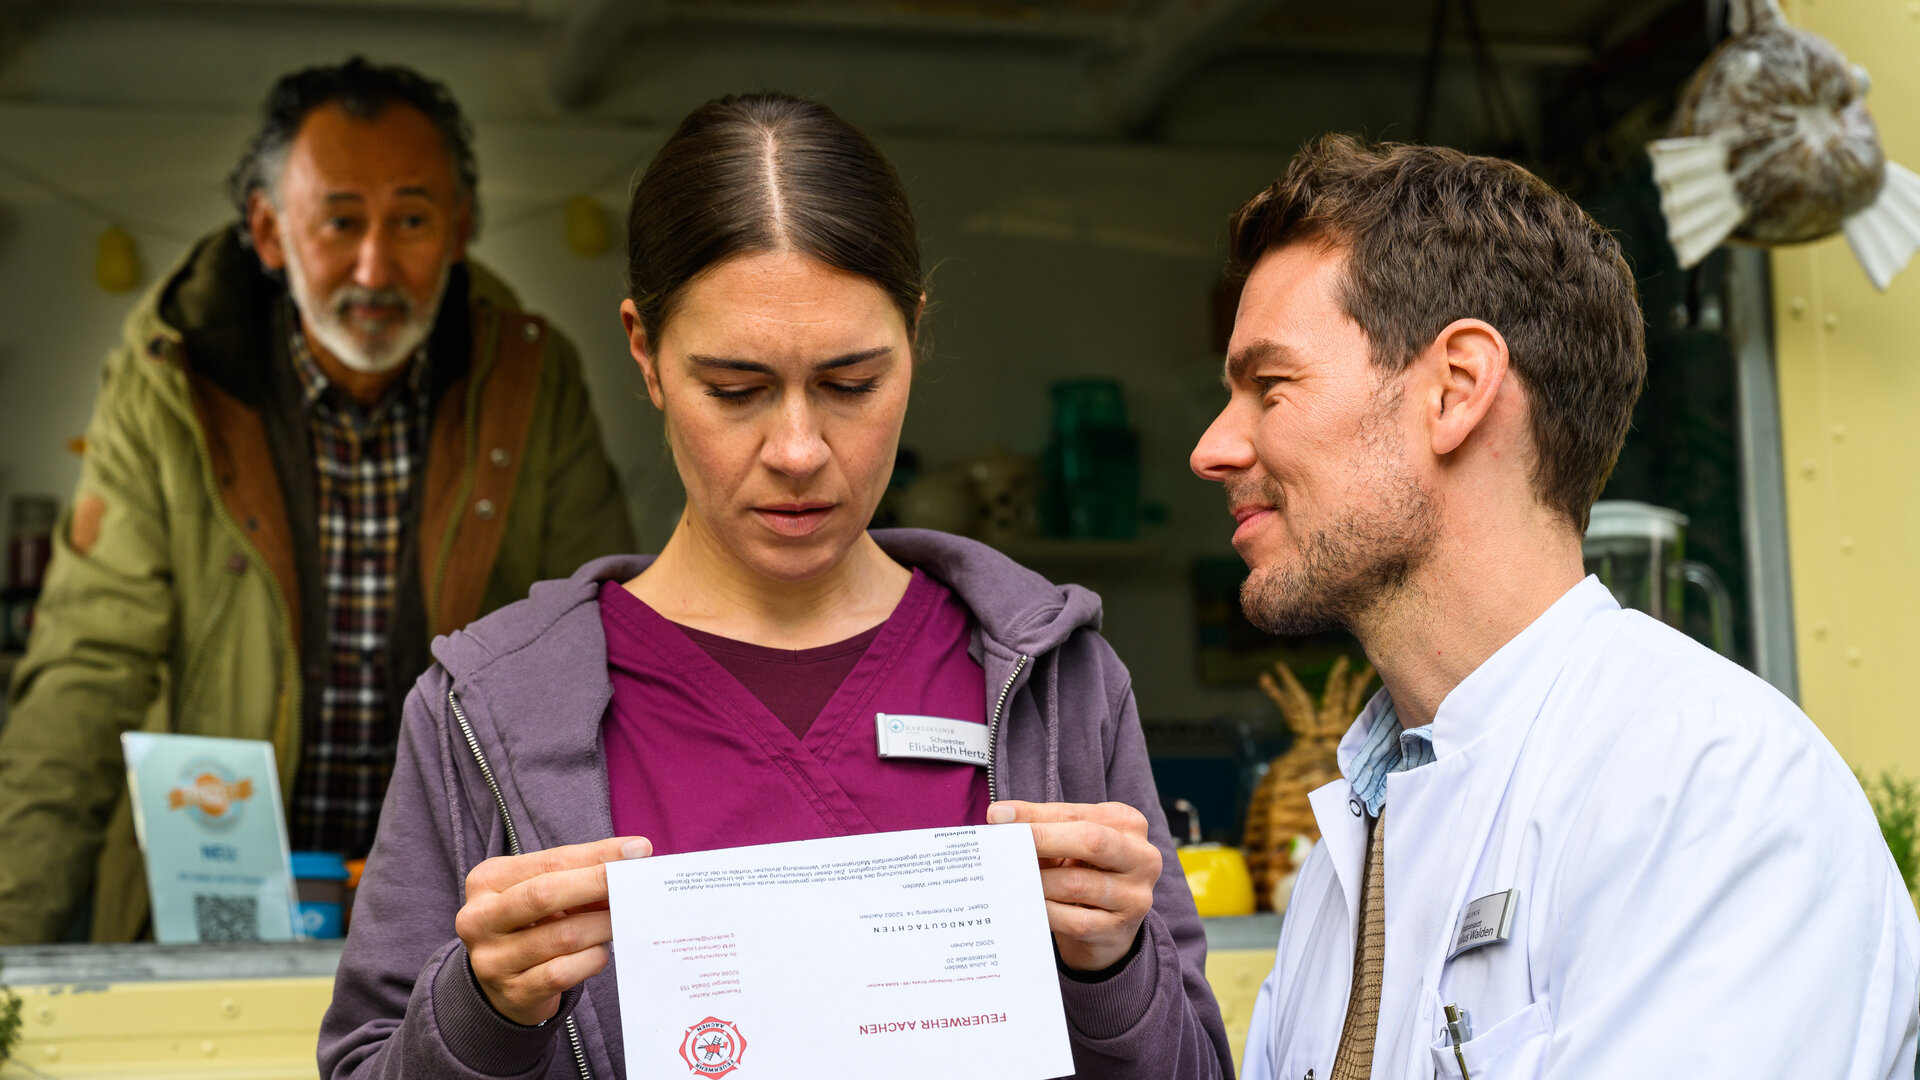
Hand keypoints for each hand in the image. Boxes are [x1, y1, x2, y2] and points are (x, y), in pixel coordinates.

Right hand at [455, 835, 650, 1025]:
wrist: (502, 985)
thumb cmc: (532, 924)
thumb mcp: (542, 892)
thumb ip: (578, 876)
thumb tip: (631, 862)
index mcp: (487, 881)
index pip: (549, 861)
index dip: (596, 855)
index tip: (638, 850)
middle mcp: (479, 919)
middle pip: (545, 894)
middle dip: (597, 884)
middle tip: (636, 883)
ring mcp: (492, 960)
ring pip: (562, 936)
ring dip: (602, 926)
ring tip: (623, 920)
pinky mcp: (513, 993)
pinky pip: (563, 972)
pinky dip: (592, 958)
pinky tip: (601, 951)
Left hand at [987, 801, 1160, 972]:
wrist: (1109, 930)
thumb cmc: (1084, 873)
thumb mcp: (1071, 846)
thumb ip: (1043, 830)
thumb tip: (999, 819)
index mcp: (1129, 824)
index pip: (1077, 813)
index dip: (1035, 813)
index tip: (996, 815)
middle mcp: (1142, 857)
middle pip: (1091, 841)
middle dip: (1042, 840)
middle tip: (1005, 845)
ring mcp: (1135, 896)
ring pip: (1077, 884)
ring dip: (1038, 882)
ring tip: (1010, 881)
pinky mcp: (1119, 930)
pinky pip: (1076, 920)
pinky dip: (1046, 912)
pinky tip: (1027, 906)